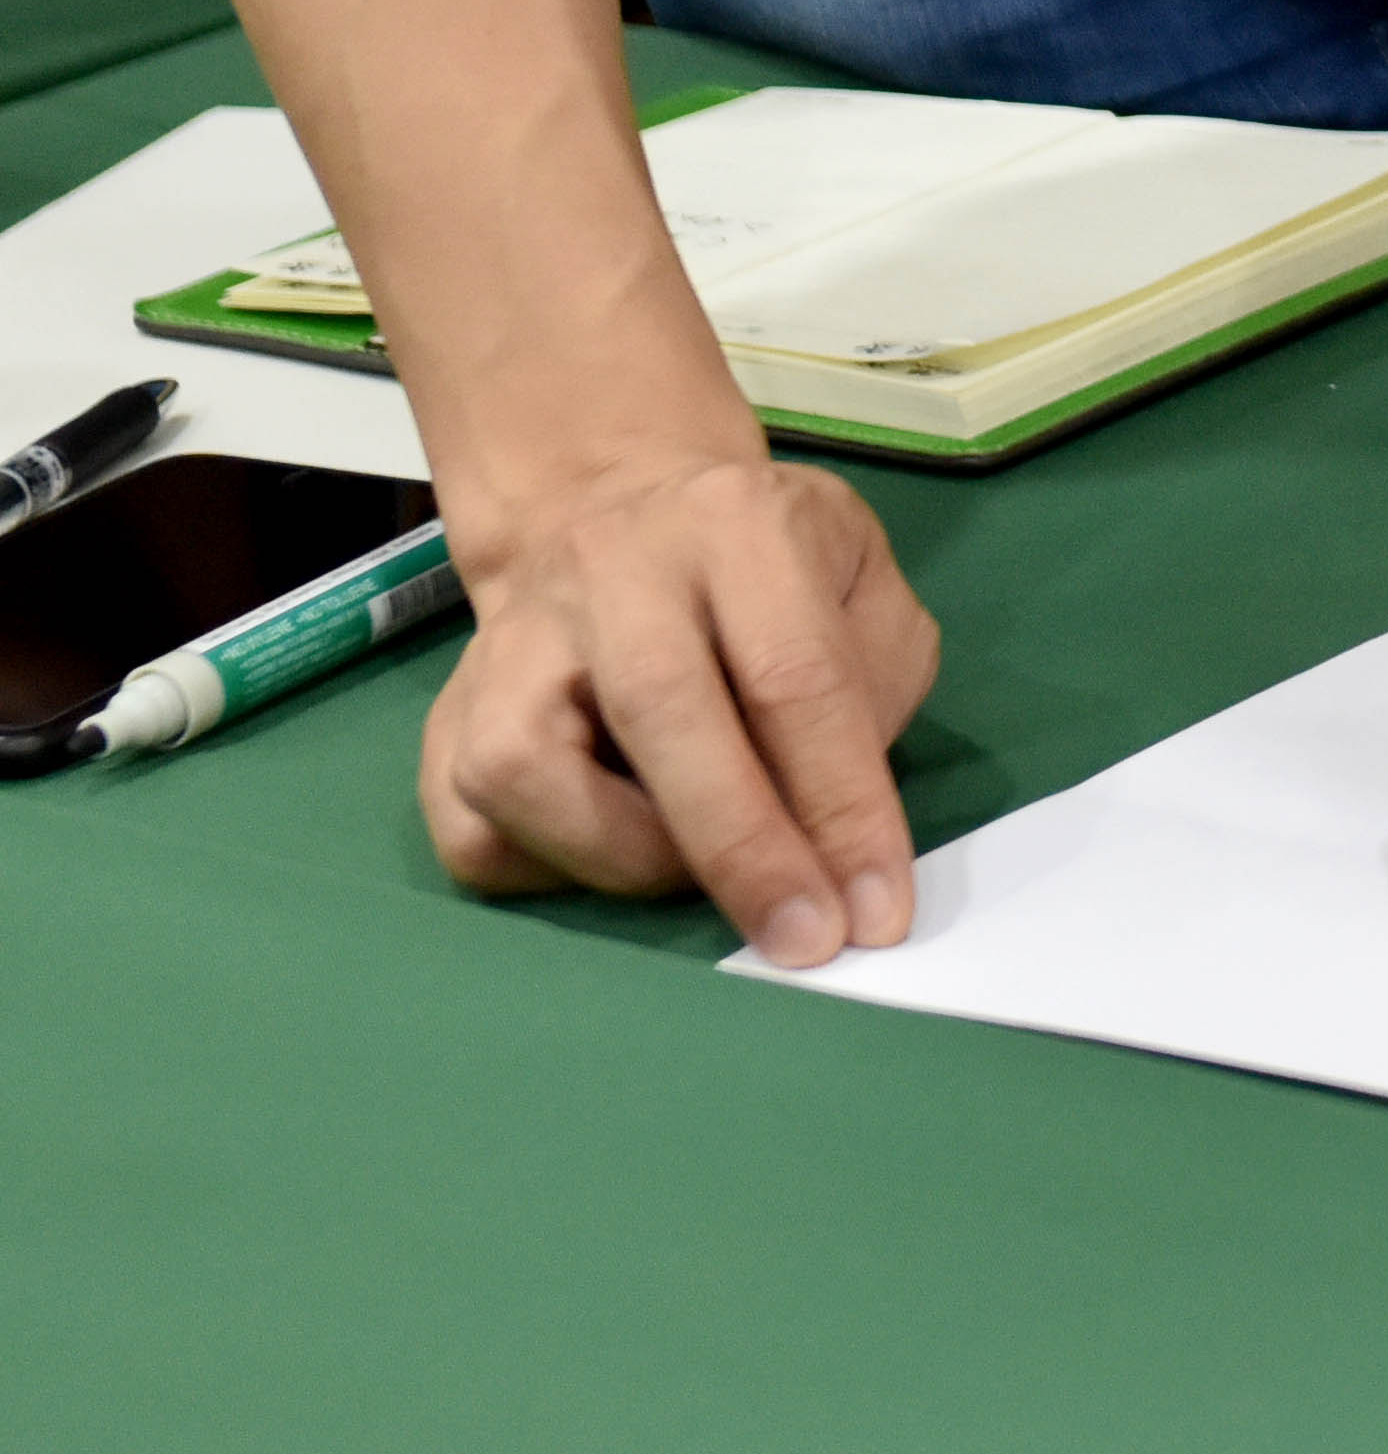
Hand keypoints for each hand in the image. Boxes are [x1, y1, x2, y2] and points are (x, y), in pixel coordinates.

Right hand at [419, 444, 942, 964]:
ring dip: (633, 858)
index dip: (842, 805)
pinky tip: (616, 850)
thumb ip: (876, 683)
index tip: (876, 911)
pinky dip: (555, 874)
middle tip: (801, 940)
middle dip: (741, 848)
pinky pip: (477, 834)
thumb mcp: (860, 581)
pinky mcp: (446, 714)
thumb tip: (839, 828)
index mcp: (735, 522)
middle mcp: (609, 566)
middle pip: (661, 712)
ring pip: (531, 776)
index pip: (796, 676)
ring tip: (701, 873)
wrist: (617, 513)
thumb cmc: (765, 567)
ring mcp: (509, 639)